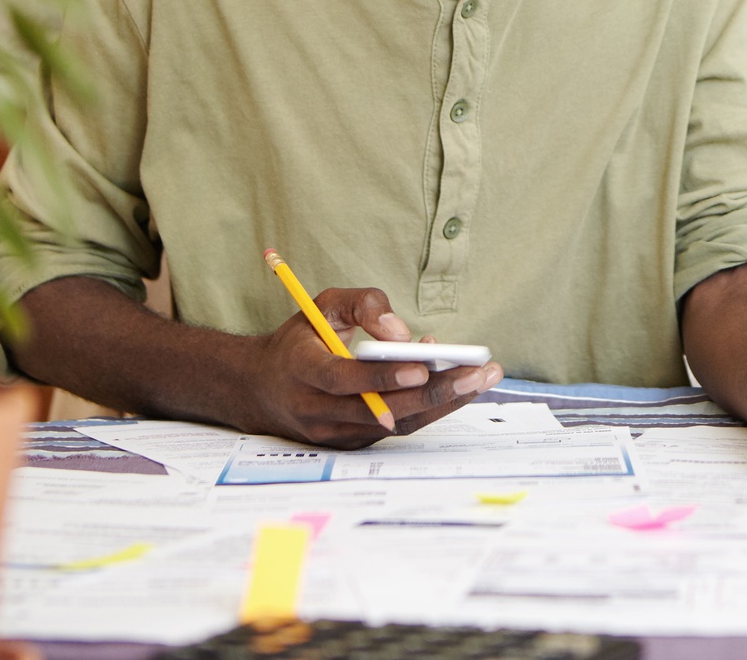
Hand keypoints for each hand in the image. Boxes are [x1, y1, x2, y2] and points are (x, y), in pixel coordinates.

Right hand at [241, 286, 502, 448]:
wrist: (263, 388)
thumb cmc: (301, 339)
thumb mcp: (323, 304)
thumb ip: (363, 305)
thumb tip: (401, 333)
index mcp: (301, 369)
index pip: (342, 380)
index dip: (380, 377)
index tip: (421, 368)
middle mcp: (315, 409)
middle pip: (380, 409)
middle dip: (434, 393)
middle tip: (478, 373)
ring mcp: (334, 432)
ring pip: (395, 423)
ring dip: (443, 403)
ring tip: (483, 379)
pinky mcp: (352, 442)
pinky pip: (397, 427)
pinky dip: (429, 407)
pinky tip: (458, 384)